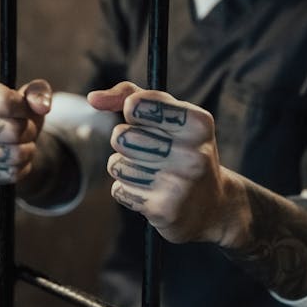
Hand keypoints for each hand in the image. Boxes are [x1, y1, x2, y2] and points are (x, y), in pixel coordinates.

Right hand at [0, 79, 51, 185]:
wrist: (12, 143)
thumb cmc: (19, 114)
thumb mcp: (31, 97)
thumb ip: (39, 91)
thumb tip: (41, 105)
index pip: (4, 101)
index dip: (24, 108)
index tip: (27, 110)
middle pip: (12, 130)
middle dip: (29, 130)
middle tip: (30, 129)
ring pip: (13, 154)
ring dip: (28, 149)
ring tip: (26, 143)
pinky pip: (11, 173)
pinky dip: (23, 166)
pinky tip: (19, 159)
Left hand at [88, 81, 242, 245]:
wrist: (213, 205)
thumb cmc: (182, 148)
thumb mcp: (169, 115)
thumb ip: (132, 95)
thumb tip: (93, 98)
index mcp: (197, 123)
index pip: (136, 104)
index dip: (132, 111)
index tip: (141, 117)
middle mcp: (193, 154)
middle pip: (120, 136)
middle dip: (126, 141)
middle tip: (150, 148)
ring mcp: (180, 185)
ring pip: (116, 164)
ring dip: (125, 167)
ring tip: (151, 171)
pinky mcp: (164, 211)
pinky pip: (119, 190)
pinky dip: (128, 190)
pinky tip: (152, 192)